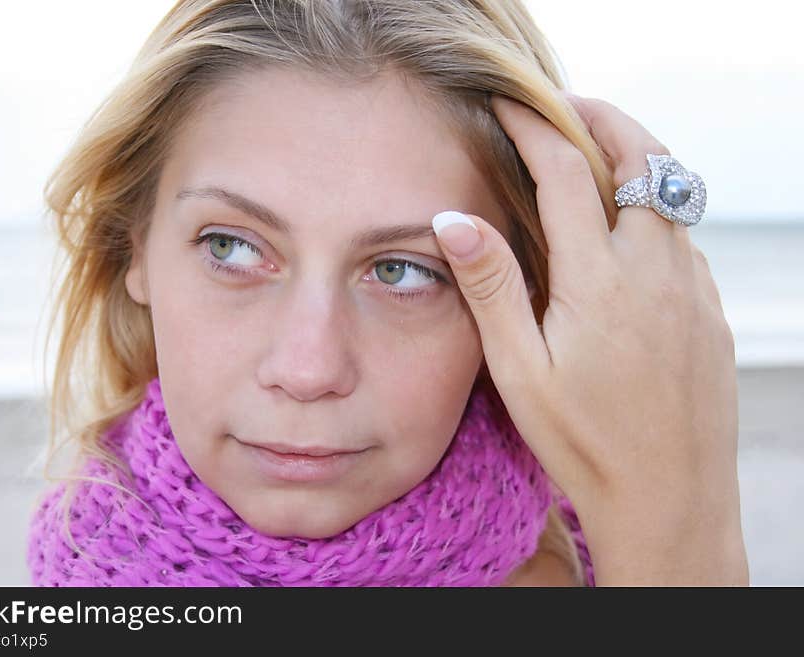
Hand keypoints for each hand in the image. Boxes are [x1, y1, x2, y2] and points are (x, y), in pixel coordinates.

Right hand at [431, 93, 747, 584]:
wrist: (671, 499)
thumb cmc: (584, 443)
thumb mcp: (521, 371)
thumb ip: (492, 287)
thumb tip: (456, 218)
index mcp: (600, 280)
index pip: (566, 171)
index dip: (536, 126)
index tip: (511, 104)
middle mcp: (656, 270)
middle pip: (642, 159)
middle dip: (603, 118)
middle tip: (565, 106)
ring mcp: (693, 289)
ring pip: (670, 197)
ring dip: (633, 165)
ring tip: (591, 164)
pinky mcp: (710, 311)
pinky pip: (684, 241)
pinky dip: (654, 215)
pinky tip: (625, 241)